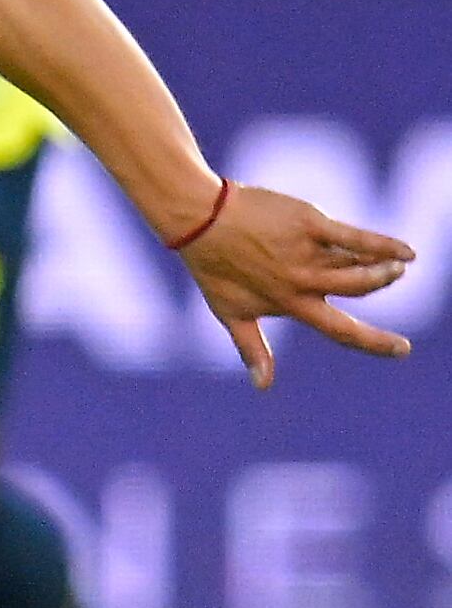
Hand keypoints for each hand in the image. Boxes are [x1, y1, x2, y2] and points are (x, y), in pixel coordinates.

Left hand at [179, 183, 413, 386]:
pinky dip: (384, 244)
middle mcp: (302, 281)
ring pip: (359, 263)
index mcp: (290, 304)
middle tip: (396, 276)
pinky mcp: (310, 223)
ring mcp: (307, 252)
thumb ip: (253, 348)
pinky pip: (355, 236)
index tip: (401, 350)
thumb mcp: (231, 313)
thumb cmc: (215, 267)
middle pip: (358, 288)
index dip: (374, 343)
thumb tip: (262, 387)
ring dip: (383, 265)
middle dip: (381, 282)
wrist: (200, 220)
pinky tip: (406, 251)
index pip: (340, 330)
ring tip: (397, 263)